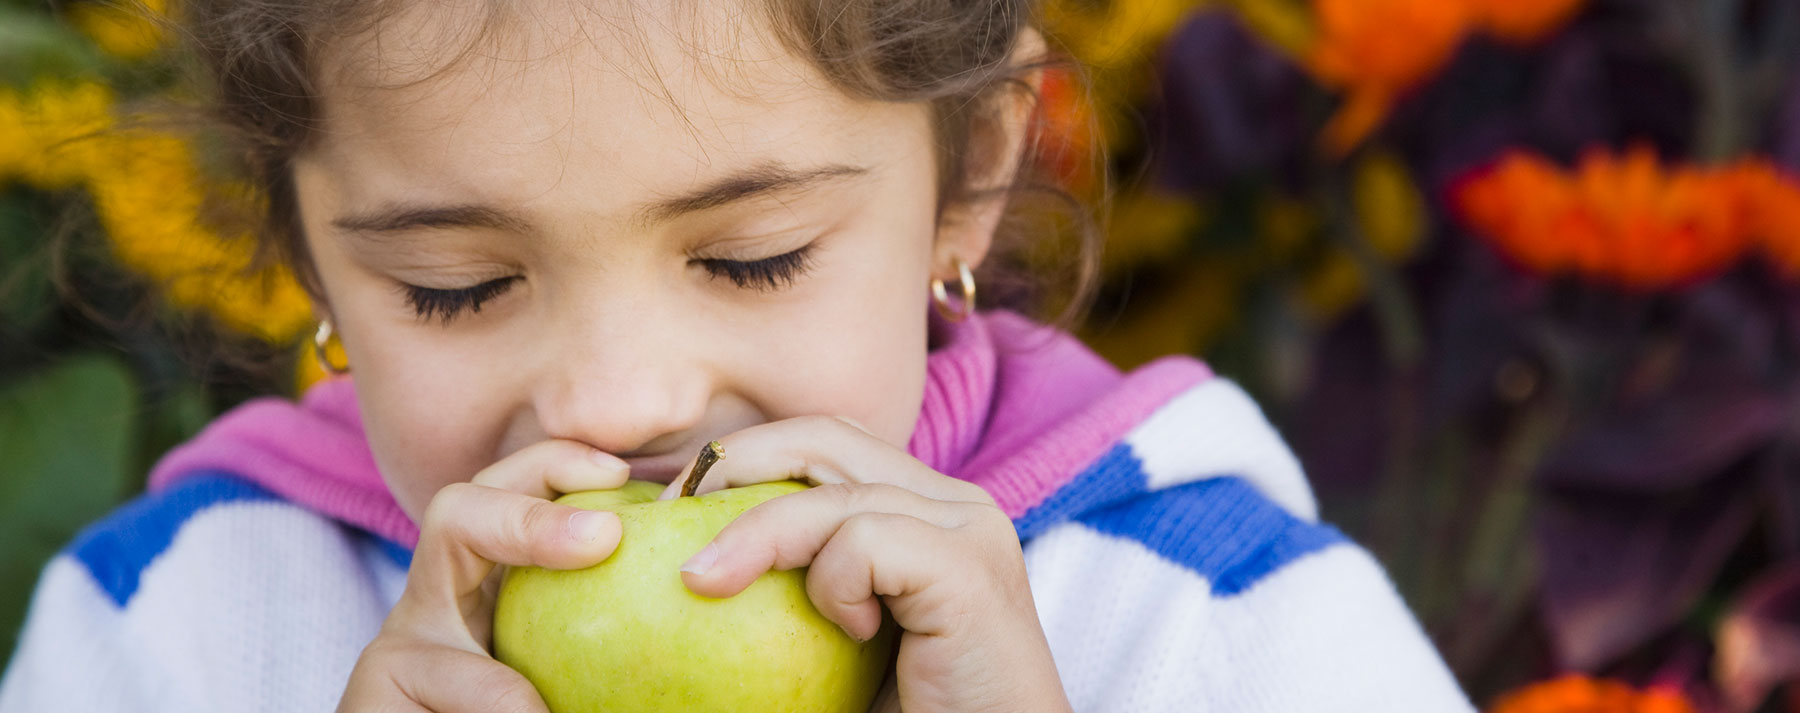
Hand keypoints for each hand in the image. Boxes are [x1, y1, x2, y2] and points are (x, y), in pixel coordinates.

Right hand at [336, 440, 629, 712]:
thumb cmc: (543, 696)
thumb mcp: (574, 661)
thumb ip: (627, 628)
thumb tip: (729, 604)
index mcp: (490, 581)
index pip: (514, 490)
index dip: (560, 465)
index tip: (628, 476)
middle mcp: (431, 607)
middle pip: (453, 513)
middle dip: (529, 517)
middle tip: (606, 537)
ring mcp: (391, 659)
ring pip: (426, 635)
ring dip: (502, 688)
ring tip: (543, 709)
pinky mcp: (370, 705)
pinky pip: (442, 703)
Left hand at [663, 416, 1072, 712]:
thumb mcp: (829, 645)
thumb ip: (787, 592)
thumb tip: (680, 566)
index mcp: (924, 513)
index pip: (825, 444)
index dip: (744, 460)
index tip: (674, 512)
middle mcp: (954, 506)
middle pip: (825, 438)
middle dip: (733, 465)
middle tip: (671, 518)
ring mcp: (969, 530)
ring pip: (835, 489)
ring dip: (756, 533)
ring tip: (704, 583)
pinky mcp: (969, 570)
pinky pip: (864, 541)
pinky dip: (831, 582)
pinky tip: (849, 635)